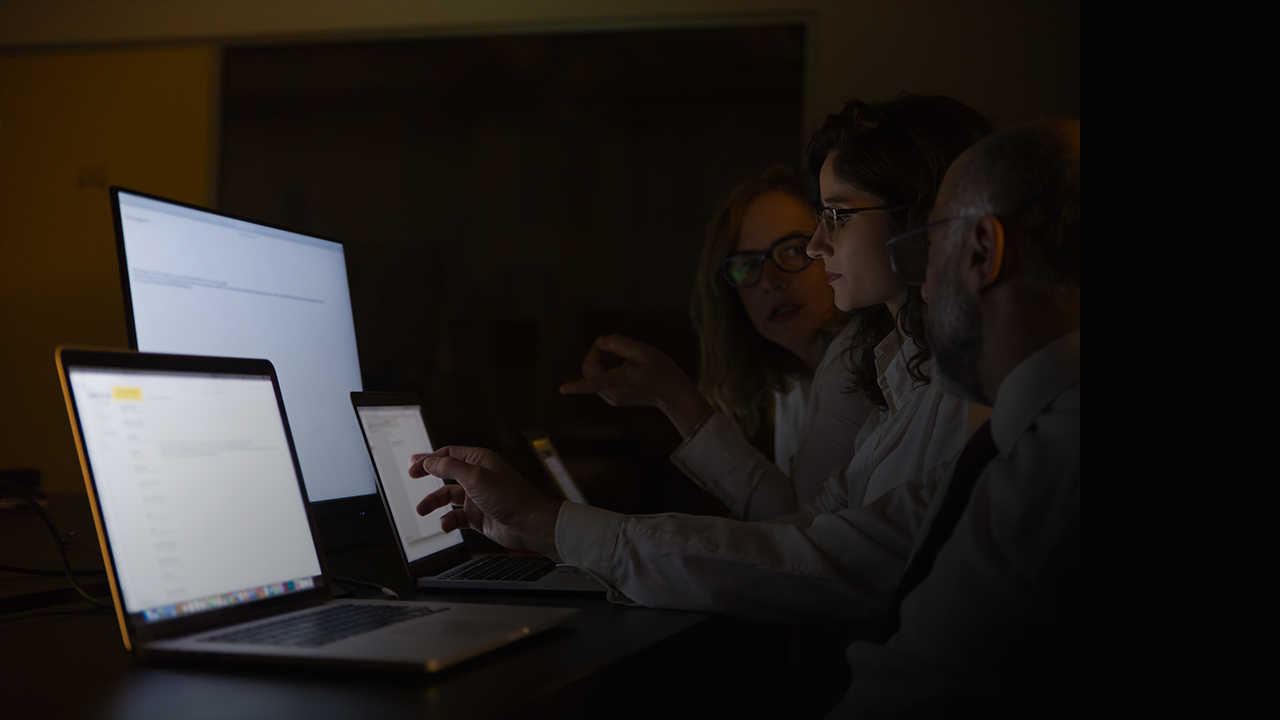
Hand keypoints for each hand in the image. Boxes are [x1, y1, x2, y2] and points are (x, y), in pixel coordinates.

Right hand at [410, 446, 562, 560]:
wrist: (528, 524)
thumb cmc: (511, 497)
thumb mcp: (475, 478)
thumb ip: (450, 468)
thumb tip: (430, 461)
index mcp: (479, 461)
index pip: (449, 454)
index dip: (430, 459)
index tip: (414, 465)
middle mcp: (478, 477)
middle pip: (446, 475)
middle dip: (429, 479)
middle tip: (412, 479)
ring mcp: (478, 497)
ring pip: (448, 498)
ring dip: (434, 503)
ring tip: (423, 509)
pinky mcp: (478, 516)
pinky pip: (456, 517)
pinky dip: (448, 521)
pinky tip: (446, 524)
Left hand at [558, 334, 711, 436]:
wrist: (673, 392)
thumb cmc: (661, 370)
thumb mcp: (643, 350)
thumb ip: (618, 343)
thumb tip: (599, 342)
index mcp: (621, 381)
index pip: (595, 382)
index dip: (578, 385)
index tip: (562, 389)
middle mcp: (613, 393)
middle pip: (590, 368)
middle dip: (599, 353)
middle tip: (619, 347)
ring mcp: (612, 398)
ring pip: (594, 372)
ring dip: (605, 360)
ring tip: (626, 359)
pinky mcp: (613, 398)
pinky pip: (601, 378)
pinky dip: (609, 368)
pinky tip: (625, 366)